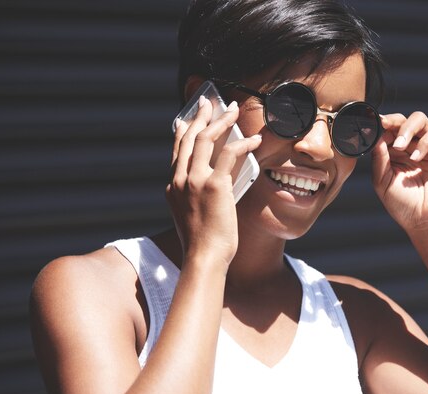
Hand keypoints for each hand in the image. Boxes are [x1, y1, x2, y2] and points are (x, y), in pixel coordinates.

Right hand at [167, 97, 261, 265]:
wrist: (203, 257)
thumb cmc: (202, 242)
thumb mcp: (191, 214)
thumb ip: (196, 195)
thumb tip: (216, 180)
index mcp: (172, 186)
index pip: (177, 150)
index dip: (182, 131)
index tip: (186, 118)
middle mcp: (180, 180)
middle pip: (190, 137)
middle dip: (200, 116)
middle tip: (209, 102)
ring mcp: (195, 181)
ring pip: (207, 139)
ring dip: (222, 120)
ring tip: (234, 109)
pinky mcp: (215, 186)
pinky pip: (229, 155)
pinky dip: (243, 144)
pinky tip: (254, 140)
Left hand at [370, 112, 427, 232]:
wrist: (424, 222)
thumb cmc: (402, 204)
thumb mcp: (382, 180)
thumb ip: (379, 158)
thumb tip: (376, 136)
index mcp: (396, 152)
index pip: (389, 129)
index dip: (380, 125)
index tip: (371, 125)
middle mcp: (413, 146)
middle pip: (404, 119)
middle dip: (393, 120)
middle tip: (384, 126)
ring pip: (420, 120)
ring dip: (407, 129)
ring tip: (399, 147)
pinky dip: (423, 143)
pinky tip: (415, 158)